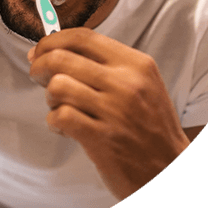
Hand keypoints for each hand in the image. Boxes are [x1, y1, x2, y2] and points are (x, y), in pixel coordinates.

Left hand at [28, 27, 189, 199]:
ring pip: (58, 86)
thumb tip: (53, 51)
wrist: (169, 170)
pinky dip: (55, 121)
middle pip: (61, 58)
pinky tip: (64, 128)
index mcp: (136, 64)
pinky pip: (61, 116)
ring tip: (60, 107)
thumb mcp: (140, 84)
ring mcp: (114, 111)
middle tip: (38, 76)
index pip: (82, 37)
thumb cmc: (149, 126)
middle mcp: (126, 83)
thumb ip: (104, 65)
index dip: (52, 41)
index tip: (39, 50)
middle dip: (40, 66)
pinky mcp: (102, 139)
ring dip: (50, 97)